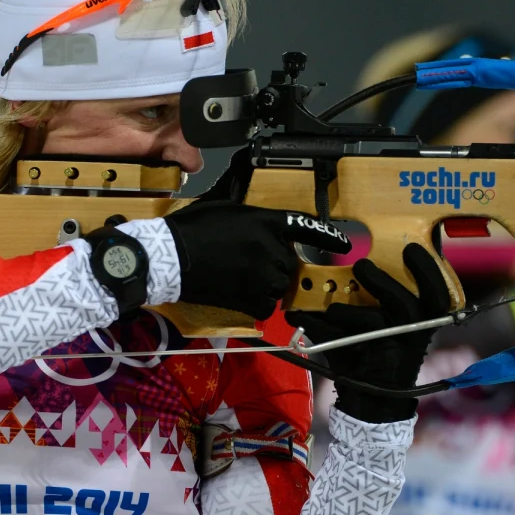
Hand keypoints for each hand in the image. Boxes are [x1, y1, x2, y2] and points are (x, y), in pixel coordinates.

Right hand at [164, 201, 351, 319]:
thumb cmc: (191, 229)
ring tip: (244, 281)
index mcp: (263, 221)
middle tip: (250, 265)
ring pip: (281, 285)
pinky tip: (242, 296)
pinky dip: (258, 303)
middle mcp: (269, 247)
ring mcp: (261, 273)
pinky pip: (268, 305)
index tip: (345, 244)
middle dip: (275, 265)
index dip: (327, 236)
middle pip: (289, 262)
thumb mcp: (224, 209)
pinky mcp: (250, 297)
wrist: (170, 258)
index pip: (303, 227)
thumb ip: (251, 218)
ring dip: (268, 285)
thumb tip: (262, 223)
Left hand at [286, 244, 452, 422]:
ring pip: (375, 322)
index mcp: (424, 321)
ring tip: (330, 305)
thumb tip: (352, 264)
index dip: (427, 269)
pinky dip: (320, 327)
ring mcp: (393, 350)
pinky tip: (302, 319)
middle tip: (361, 264)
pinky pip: (343, 340)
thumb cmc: (378, 352)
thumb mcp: (386, 324)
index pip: (437, 293)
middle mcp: (414, 335)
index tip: (410, 248)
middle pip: (406, 303)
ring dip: (348, 310)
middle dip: (381, 281)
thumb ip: (377, 297)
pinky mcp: (369, 366)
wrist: (372, 400)